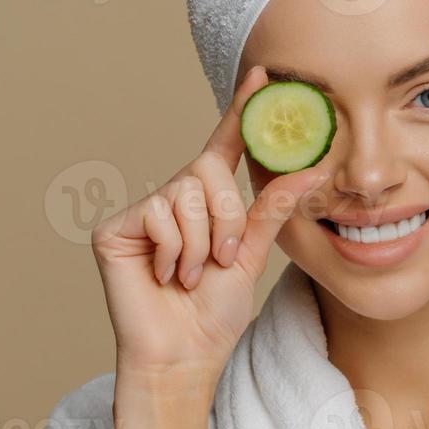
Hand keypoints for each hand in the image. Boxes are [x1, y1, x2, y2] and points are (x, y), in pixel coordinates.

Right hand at [91, 66, 331, 380]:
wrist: (184, 354)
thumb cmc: (215, 312)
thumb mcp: (253, 253)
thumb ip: (274, 207)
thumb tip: (314, 166)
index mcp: (207, 202)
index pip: (225, 146)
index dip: (241, 111)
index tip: (262, 74)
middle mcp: (172, 198)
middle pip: (207, 171)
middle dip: (226, 219)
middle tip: (223, 260)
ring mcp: (141, 211)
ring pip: (186, 195)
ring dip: (202, 244)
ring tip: (192, 275)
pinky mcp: (114, 228)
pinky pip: (158, 214)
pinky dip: (175, 251)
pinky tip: (166, 276)